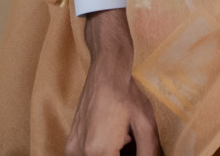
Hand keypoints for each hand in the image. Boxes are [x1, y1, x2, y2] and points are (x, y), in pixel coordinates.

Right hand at [66, 9, 159, 155]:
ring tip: (122, 138)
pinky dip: (101, 153)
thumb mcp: (145, 124)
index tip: (132, 143)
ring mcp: (73, 149)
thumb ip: (148, 151)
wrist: (106, 70)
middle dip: (120, 154)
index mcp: (100, 151)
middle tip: (128, 139)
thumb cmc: (126, 94)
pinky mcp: (70, 144)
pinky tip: (113, 137)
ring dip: (110, 154)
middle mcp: (81, 152)